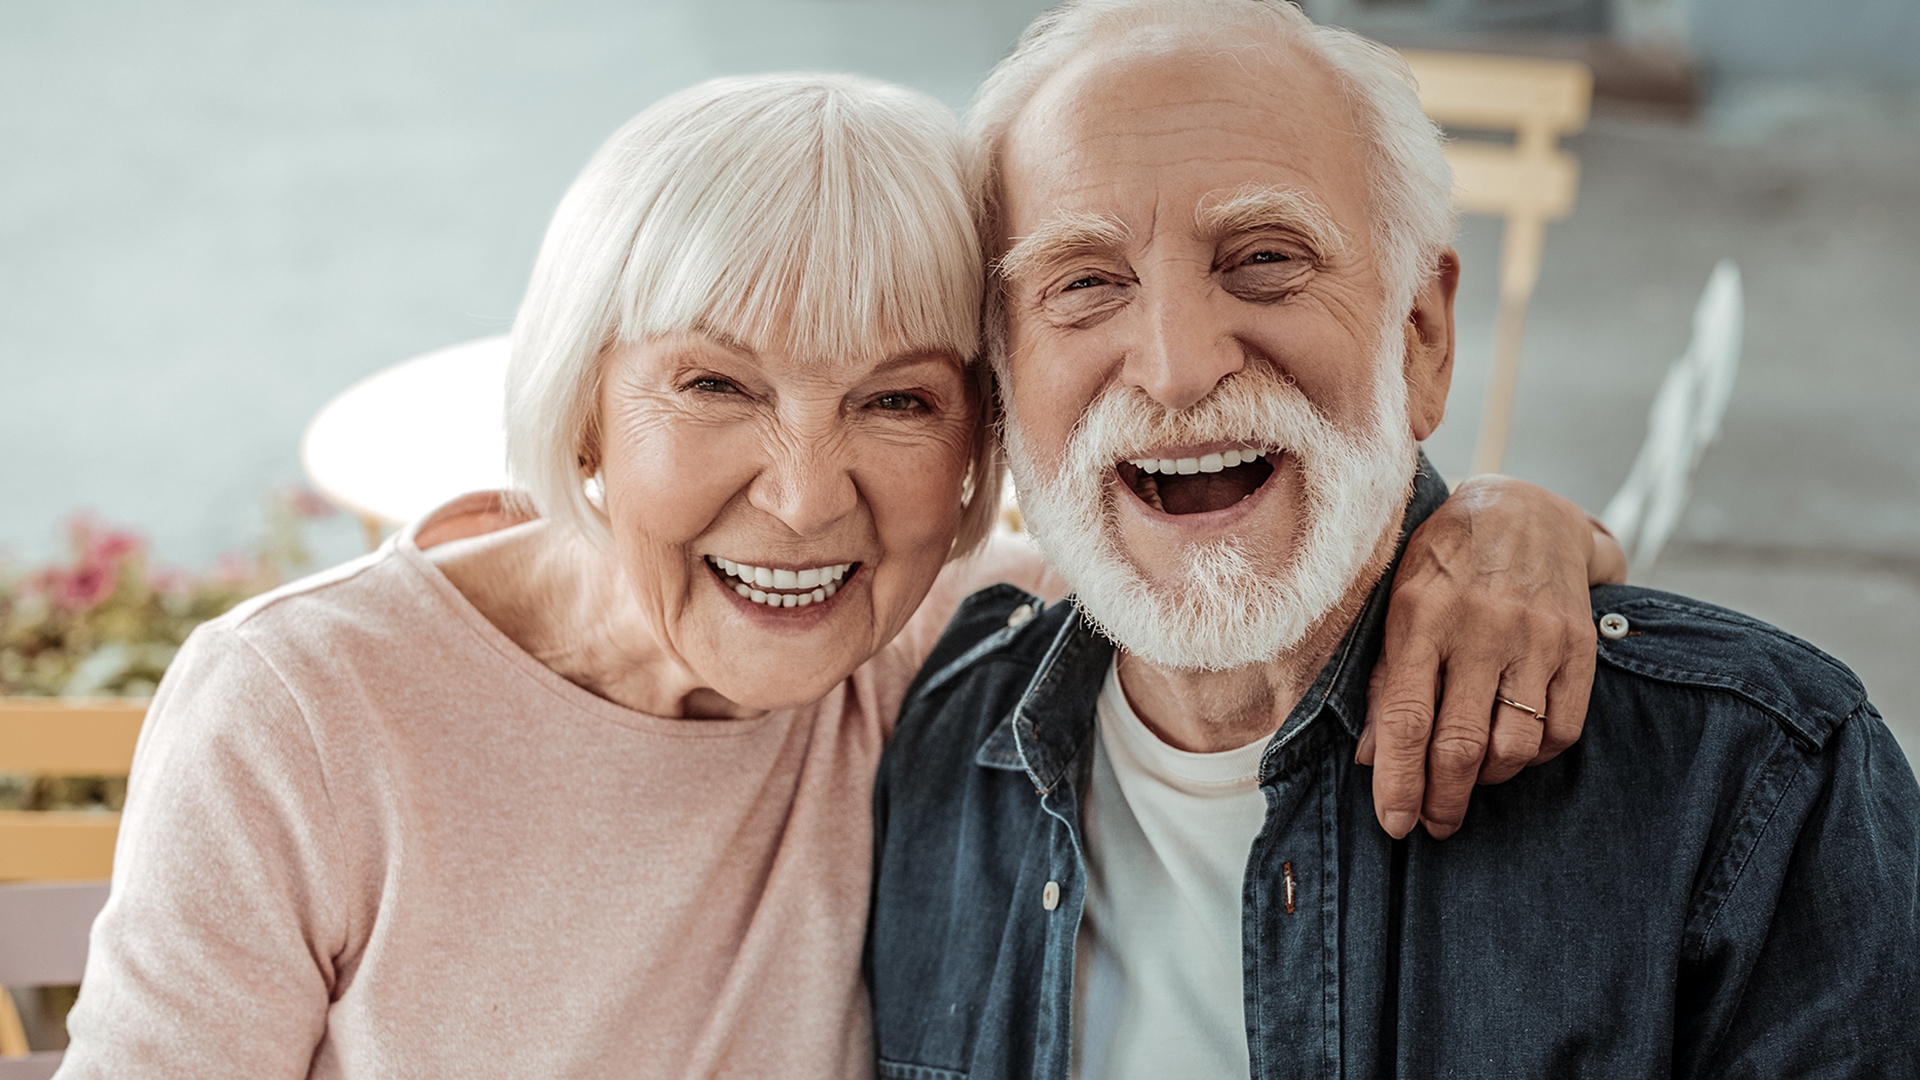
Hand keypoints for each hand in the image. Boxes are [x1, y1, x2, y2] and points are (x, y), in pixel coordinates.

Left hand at [1356, 474, 1624, 838]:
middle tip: (1433, 824)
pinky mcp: (1578, 647)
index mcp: (1421, 617)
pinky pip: (1561, 732)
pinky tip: (1511, 750)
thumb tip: (1368, 758)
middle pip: (1460, 745)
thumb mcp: (1397, 605)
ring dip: (1487, 781)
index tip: (1394, 824)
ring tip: (1468, 778)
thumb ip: (1382, 680)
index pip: (1405, 719)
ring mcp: (1535, 638)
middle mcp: (1480, 629)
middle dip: (1442, 800)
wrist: (1525, 510)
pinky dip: (1534, 758)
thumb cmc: (1444, 564)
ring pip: (1514, 747)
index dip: (1398, 781)